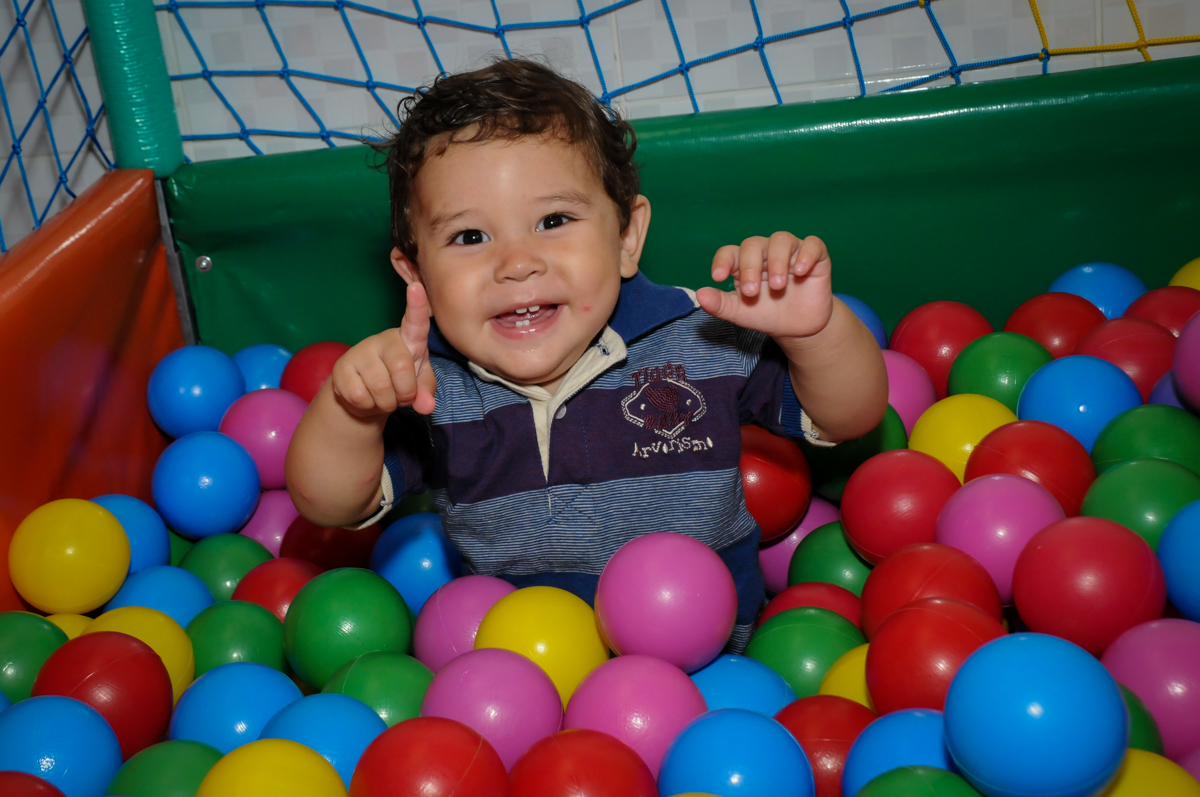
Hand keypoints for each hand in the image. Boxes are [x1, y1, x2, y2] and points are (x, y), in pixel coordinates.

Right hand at [330, 283, 436, 416]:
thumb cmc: (398, 381)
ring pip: (380, 388)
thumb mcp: (419, 384)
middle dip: (405, 394)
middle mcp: (383, 339)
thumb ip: (427, 392)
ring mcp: (360, 351)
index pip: (415, 321)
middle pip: (402, 368)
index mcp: (409, 340)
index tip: (416, 287)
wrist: (364, 394)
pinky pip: (359, 397)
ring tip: (383, 397)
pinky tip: (366, 398)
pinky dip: (367, 407)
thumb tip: (426, 406)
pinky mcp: (341, 367)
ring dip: (386, 403)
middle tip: (400, 396)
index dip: (417, 306)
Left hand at [696, 233, 833, 340]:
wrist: (798, 328)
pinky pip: (812, 244)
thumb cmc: (766, 314)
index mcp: (744, 263)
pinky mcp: (815, 256)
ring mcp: (790, 252)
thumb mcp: (741, 313)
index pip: (729, 252)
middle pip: (753, 244)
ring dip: (776, 261)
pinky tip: (799, 272)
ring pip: (780, 240)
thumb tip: (700, 294)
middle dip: (750, 267)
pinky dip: (806, 254)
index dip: (723, 261)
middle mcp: (765, 252)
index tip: (718, 277)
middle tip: (751, 293)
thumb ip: (720, 304)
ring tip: (777, 287)